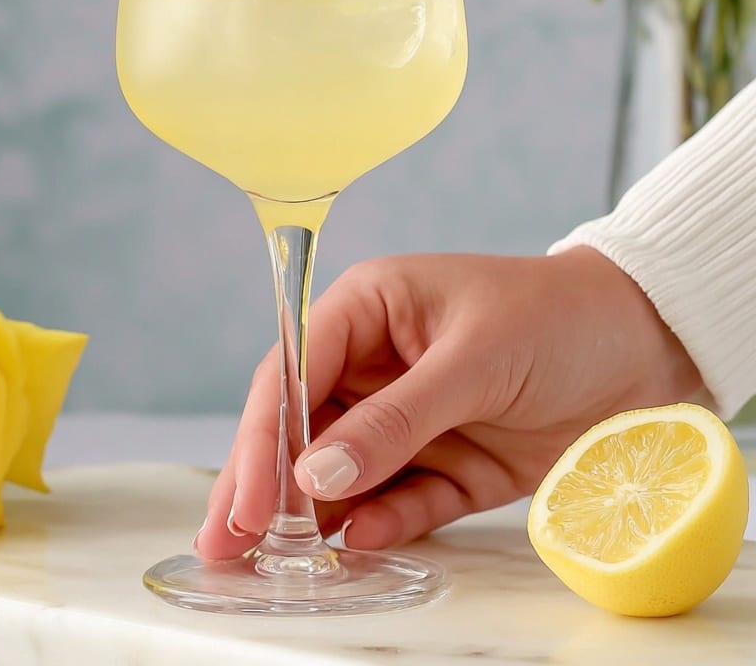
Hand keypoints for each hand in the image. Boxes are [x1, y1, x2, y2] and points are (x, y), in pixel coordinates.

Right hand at [195, 247, 701, 558]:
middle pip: (305, 429)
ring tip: (284, 564)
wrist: (647, 344)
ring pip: (347, 473)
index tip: (250, 499)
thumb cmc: (556, 316)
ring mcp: (413, 418)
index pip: (296, 371)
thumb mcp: (474, 358)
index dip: (266, 436)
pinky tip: (361, 543)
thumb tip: (319, 475)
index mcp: (370, 309)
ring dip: (318, 517)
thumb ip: (396, 418)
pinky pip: (402, 501)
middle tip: (226, 545)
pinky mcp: (450, 464)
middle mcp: (379, 364)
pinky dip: (382, 524)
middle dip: (266, 484)